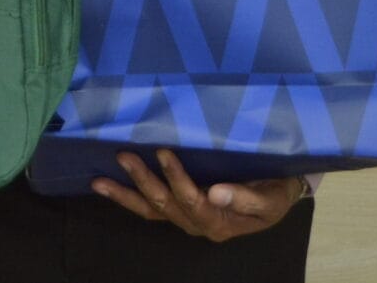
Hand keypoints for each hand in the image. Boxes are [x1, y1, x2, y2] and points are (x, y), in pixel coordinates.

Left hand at [91, 148, 302, 240]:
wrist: (278, 195)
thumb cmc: (275, 194)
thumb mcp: (270, 199)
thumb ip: (245, 198)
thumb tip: (216, 193)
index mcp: (220, 223)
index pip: (194, 202)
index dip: (177, 179)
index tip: (164, 152)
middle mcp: (198, 224)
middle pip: (165, 206)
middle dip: (143, 182)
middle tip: (124, 156)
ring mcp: (185, 218)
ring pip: (151, 210)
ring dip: (126, 195)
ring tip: (99, 181)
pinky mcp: (179, 209)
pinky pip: (150, 208)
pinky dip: (128, 199)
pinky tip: (108, 187)